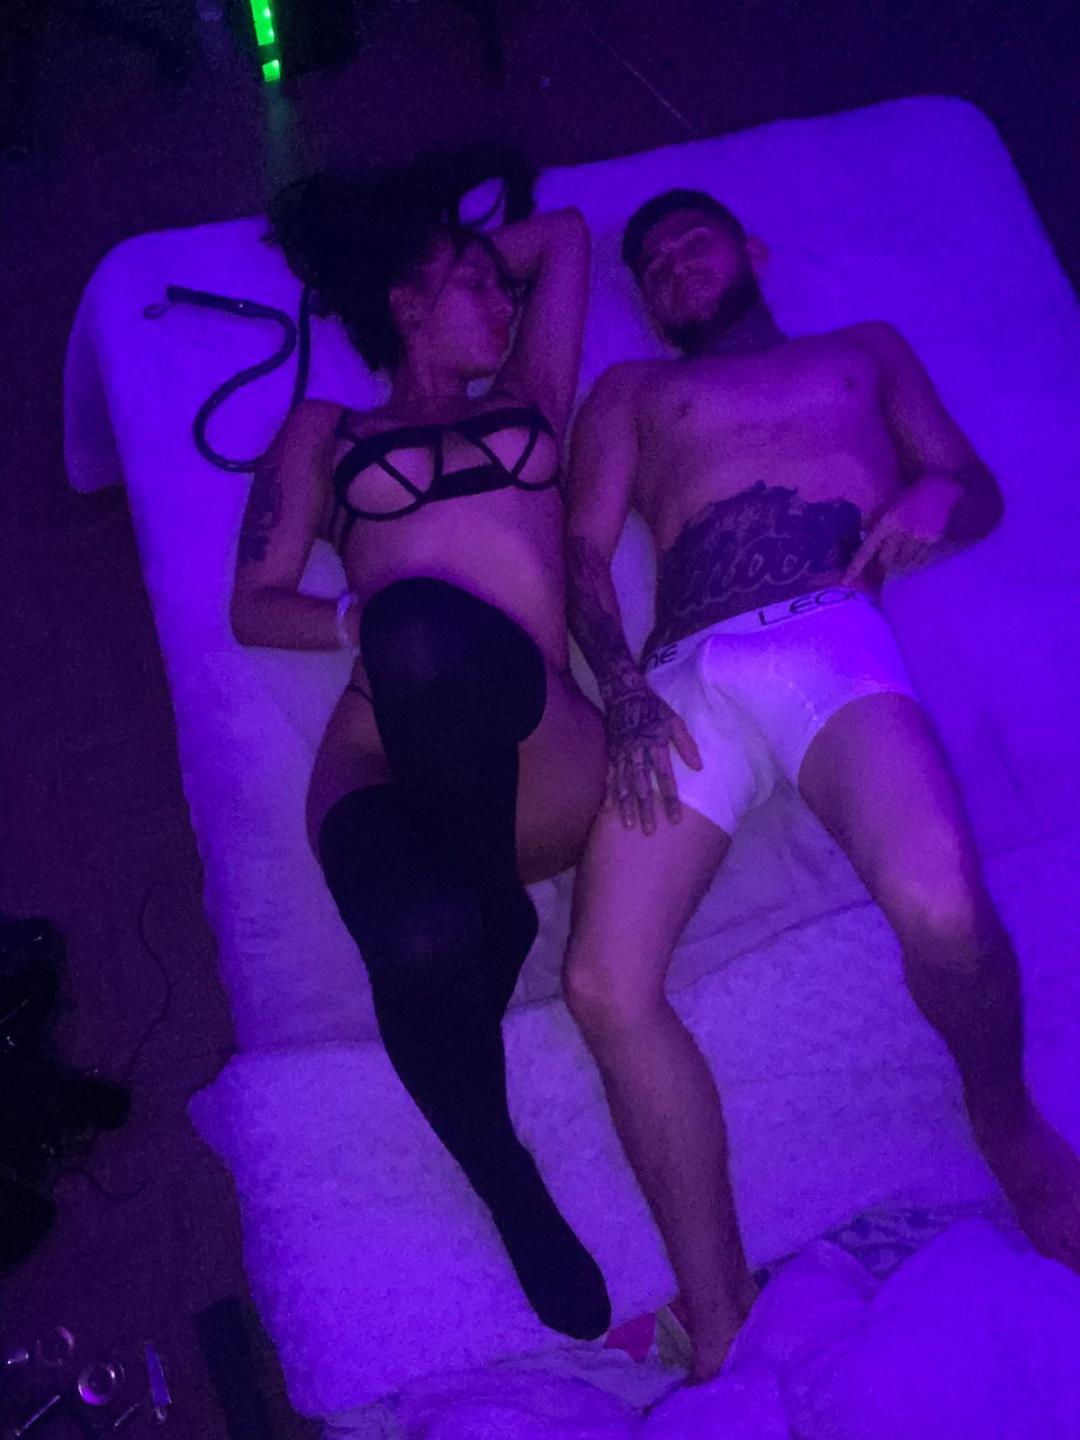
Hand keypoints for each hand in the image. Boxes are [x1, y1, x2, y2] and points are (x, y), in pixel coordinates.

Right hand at [604, 685, 702, 834]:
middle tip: (649, 831)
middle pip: (643, 787)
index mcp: (656, 747)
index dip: (671, 800)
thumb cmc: (654, 709)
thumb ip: (686, 745)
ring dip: (627, 807)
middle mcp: (638, 754)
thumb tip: (699, 768)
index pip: (666, 779)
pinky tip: (607, 809)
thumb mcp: (675, 721)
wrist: (625, 694)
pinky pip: (609, 776)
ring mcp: (622, 755)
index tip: (676, 820)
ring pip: (624, 785)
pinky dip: (608, 793)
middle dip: (646, 810)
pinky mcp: (612, 754)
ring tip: (629, 825)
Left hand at [842, 473, 962, 584]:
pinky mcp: (932, 541)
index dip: (855, 566)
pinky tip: (916, 544)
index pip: (866, 549)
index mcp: (886, 523)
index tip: (846, 581)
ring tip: (904, 546)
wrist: (937, 491)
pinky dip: (914, 557)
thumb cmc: (907, 500)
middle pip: (886, 561)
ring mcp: (918, 538)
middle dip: (884, 561)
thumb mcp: (885, 508)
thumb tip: (860, 539)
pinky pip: (918, 559)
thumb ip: (872, 524)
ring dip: (900, 559)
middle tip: (887, 554)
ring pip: (903, 563)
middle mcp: (901, 533)